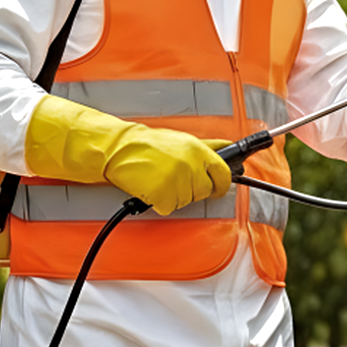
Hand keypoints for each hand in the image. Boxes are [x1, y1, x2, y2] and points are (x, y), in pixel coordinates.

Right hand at [103, 125, 232, 214]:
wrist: (119, 149)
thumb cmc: (147, 144)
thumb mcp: (181, 139)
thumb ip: (207, 146)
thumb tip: (227, 146)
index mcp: (197, 151)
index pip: (223, 174)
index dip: (221, 184)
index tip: (218, 188)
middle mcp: (190, 166)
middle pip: (204, 191)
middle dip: (193, 189)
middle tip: (176, 179)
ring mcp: (177, 182)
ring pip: (187, 201)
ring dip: (175, 195)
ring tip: (161, 178)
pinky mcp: (163, 196)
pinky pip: (169, 207)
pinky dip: (160, 202)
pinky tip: (153, 187)